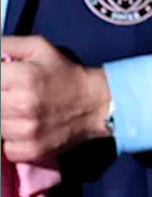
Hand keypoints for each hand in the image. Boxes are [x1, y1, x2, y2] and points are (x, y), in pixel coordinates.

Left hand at [0, 36, 112, 161]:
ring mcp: (25, 131)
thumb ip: (5, 45)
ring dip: (4, 119)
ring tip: (19, 112)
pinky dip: (12, 140)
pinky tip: (24, 129)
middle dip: (0, 99)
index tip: (4, 85)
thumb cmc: (65, 74)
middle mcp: (21, 105)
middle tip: (12, 96)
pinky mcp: (30, 150)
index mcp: (22, 77)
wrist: (98, 104)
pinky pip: (6, 148)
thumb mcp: (38, 48)